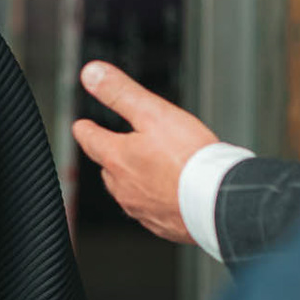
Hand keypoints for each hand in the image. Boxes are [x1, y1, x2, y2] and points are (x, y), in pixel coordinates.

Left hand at [72, 61, 218, 243]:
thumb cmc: (190, 158)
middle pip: (108, 169)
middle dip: (110, 157)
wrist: (218, 201)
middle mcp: (124, 187)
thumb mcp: (153, 112)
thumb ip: (120, 92)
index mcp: (118, 158)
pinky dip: (154, 201)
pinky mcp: (162, 225)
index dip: (86, 129)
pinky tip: (166, 196)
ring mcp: (142, 209)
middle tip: (114, 147)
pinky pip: (150, 212)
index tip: (82, 126)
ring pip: (127, 192)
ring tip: (143, 170)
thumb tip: (91, 74)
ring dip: (131, 180)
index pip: (91, 140)